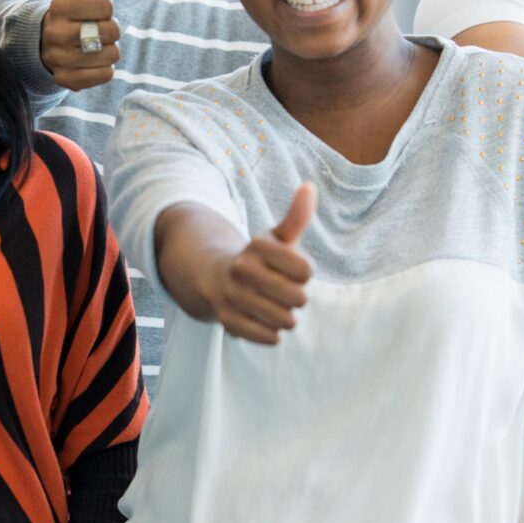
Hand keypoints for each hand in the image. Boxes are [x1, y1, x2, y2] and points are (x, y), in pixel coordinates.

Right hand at [38, 0, 119, 91]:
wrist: (53, 40)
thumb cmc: (77, 5)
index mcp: (60, 5)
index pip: (107, 7)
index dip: (107, 7)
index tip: (93, 8)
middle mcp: (55, 33)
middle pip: (112, 33)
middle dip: (109, 29)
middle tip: (93, 27)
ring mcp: (58, 59)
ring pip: (110, 57)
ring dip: (108, 50)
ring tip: (91, 44)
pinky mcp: (65, 81)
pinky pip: (104, 76)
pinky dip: (103, 69)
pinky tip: (89, 61)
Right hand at [201, 183, 314, 343]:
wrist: (214, 280)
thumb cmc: (258, 260)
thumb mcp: (276, 237)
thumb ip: (297, 216)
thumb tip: (309, 186)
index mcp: (257, 246)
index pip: (306, 270)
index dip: (304, 273)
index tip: (292, 270)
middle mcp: (242, 269)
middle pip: (298, 298)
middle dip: (297, 298)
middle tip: (285, 293)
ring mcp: (233, 296)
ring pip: (285, 320)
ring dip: (286, 317)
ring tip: (274, 307)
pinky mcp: (229, 321)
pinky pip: (269, 337)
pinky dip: (272, 333)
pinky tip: (264, 322)